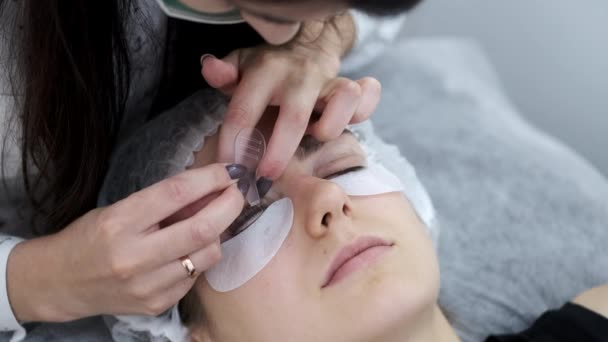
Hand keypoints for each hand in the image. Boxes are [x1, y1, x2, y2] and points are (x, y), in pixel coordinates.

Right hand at [7, 163, 245, 321]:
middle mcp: (134, 256)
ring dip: (217, 234)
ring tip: (208, 224)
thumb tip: (210, 188)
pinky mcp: (157, 304)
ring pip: (208, 254)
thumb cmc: (90, 237)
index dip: (211, 178)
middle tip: (238, 192)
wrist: (60, 282)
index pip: (177, 193)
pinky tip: (187, 251)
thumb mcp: (118, 209)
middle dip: (230, 205)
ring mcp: (147, 285)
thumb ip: (161, 202)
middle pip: (203, 228)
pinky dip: (200, 258)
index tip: (230, 171)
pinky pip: (196, 276)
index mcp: (120, 222)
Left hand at [202, 14, 381, 178]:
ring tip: (315, 137)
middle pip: (294, 118)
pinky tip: (351, 122)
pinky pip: (367, 97)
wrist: (305, 44)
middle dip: (280, 152)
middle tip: (266, 176)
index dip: (234, 145)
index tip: (230, 172)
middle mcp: (299, 76)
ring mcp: (328, 80)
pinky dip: (364, 109)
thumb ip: (224, 73)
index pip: (244, 110)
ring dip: (330, 127)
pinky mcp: (351, 86)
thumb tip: (209, 68)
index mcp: (265, 72)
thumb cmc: (267, 67)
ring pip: (342, 101)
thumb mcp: (241, 66)